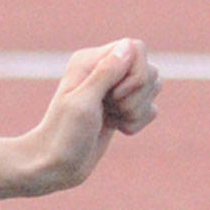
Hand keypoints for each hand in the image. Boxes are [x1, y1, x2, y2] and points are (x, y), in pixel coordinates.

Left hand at [30, 39, 159, 191]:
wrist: (56, 165)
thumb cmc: (64, 134)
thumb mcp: (83, 102)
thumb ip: (106, 73)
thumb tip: (129, 45)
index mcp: (90, 60)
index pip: (136, 48)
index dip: (136, 73)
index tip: (115, 95)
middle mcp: (104, 69)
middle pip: (149, 70)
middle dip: (137, 96)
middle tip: (111, 110)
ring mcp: (115, 89)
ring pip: (153, 88)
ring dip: (138, 110)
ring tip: (114, 120)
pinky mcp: (122, 108)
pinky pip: (151, 107)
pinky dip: (139, 121)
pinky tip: (119, 129)